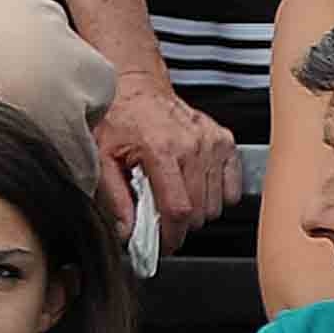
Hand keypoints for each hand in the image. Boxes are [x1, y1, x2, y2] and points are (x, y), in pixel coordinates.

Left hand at [94, 74, 242, 249]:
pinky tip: (194, 188)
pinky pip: (232, 186)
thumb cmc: (117, 117)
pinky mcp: (224, 141)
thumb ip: (113, 197)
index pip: (178, 209)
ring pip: (217, 203)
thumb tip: (126, 231)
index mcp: (161, 150)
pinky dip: (216, 196)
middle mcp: (193, 146)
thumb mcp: (101, 157)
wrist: (135, 87)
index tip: (162, 245)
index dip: (171, 235)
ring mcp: (213, 143)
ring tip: (173, 199)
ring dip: (197, 212)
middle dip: (180, 226)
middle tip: (161, 222)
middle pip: (200, 211)